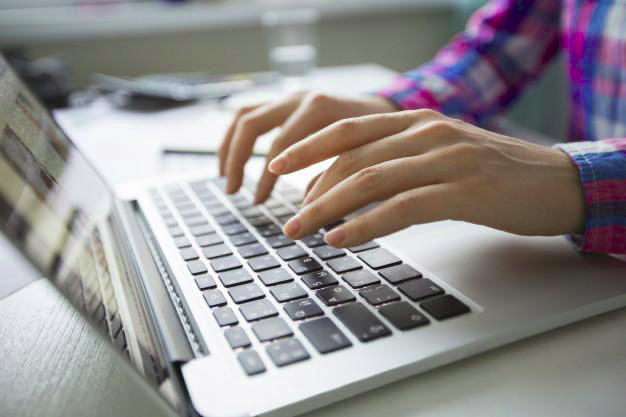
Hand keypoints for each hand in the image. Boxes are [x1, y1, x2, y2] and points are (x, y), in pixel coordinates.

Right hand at [218, 92, 396, 202]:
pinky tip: (234, 161)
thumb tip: (307, 208)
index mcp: (320, 108)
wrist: (388, 107)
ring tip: (226, 178)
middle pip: (252, 124)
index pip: (280, 144)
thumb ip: (336, 176)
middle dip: (238, 159)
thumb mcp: (364, 156)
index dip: (266, 176)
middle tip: (233, 191)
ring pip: (245, 116)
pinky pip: (250, 114)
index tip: (260, 201)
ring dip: (230, 147)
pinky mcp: (286, 102)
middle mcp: (300, 97)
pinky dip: (237, 138)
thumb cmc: (381, 137)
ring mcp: (290, 97)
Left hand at [268, 109, 585, 246]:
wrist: (555, 181)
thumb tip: (349, 188)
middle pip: (351, 157)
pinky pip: (400, 207)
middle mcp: (426, 132)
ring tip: (301, 231)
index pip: (348, 128)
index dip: (308, 147)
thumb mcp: (440, 154)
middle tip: (287, 218)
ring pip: (368, 180)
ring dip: (326, 209)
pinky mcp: (462, 191)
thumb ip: (398, 161)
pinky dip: (364, 224)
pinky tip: (340, 239)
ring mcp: (444, 159)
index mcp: (417, 120)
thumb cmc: (494, 173)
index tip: (278, 166)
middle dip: (310, 189)